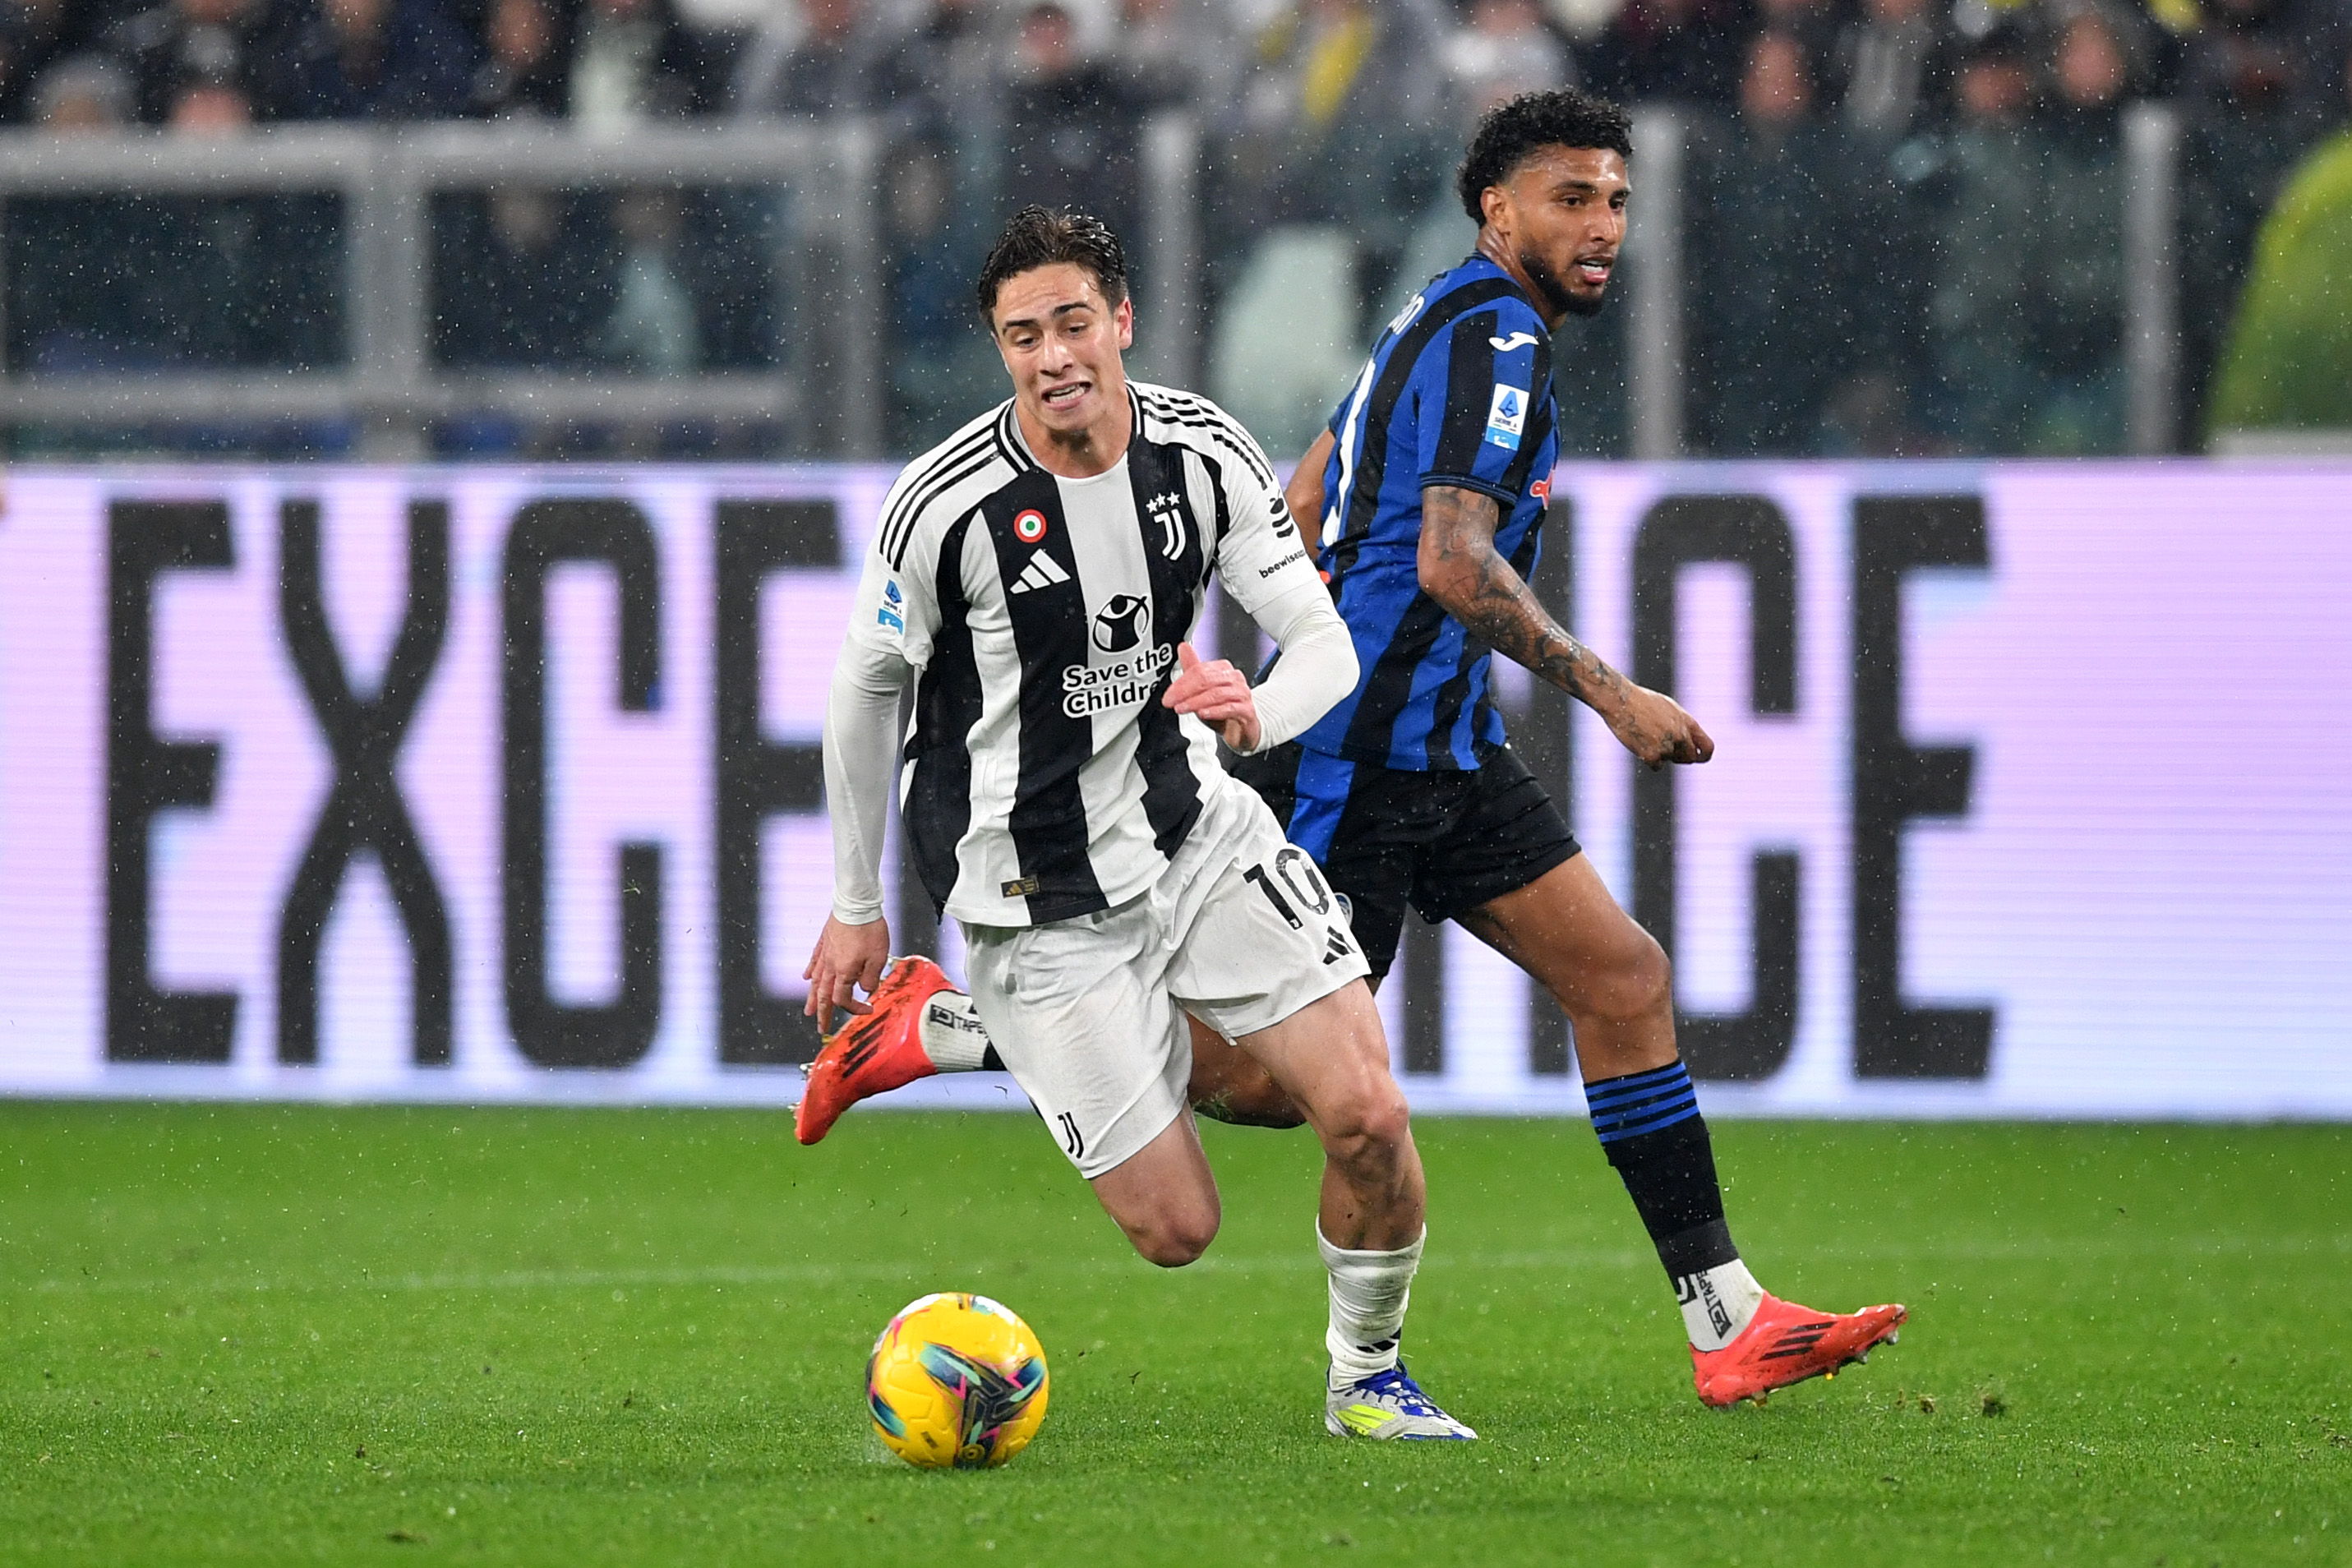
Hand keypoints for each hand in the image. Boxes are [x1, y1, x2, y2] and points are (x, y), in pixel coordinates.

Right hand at [803, 913, 890, 1034]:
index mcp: (844, 972)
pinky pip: (814, 961)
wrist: (857, 904)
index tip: (867, 1009)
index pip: (843, 998)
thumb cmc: (869, 929)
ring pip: (815, 981)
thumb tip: (866, 990)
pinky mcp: (824, 942)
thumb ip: (871, 978)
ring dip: (812, 998)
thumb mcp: (878, 957)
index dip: (855, 1008)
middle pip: (823, 995)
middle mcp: (831, 965)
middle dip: (823, 1013)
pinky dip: (809, 971)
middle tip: (820, 1027)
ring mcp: (825, 953)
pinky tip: (806, 977)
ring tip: (808, 1010)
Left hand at [1161, 641, 1261, 751]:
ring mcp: (1242, 693)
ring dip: (1196, 702)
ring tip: (1183, 708)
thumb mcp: (1203, 690)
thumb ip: (1193, 669)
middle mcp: (1234, 678)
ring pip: (1217, 693)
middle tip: (1172, 702)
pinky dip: (1214, 711)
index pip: (1199, 670)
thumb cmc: (1223, 709)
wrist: (1241, 729)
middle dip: (1185, 691)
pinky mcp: (1247, 709)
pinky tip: (1203, 714)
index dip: (1181, 683)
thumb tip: (1183, 647)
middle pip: (1207, 679)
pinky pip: (1230, 708)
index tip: (1169, 695)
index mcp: (1223, 669)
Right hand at [1607, 684, 1714, 769]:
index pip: (1707, 747)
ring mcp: (1668, 747)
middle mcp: (1681, 736)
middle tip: (1663, 748)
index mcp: (1688, 722)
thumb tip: (1686, 739)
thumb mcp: (1668, 708)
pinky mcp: (1653, 756)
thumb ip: (1680, 724)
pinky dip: (1648, 759)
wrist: (1621, 701)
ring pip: (1669, 760)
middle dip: (1679, 756)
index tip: (1697, 758)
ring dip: (1660, 754)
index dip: (1703, 756)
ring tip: (1645, 735)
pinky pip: (1656, 766)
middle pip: (1689, 758)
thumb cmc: (1641, 701)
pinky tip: (1638, 742)